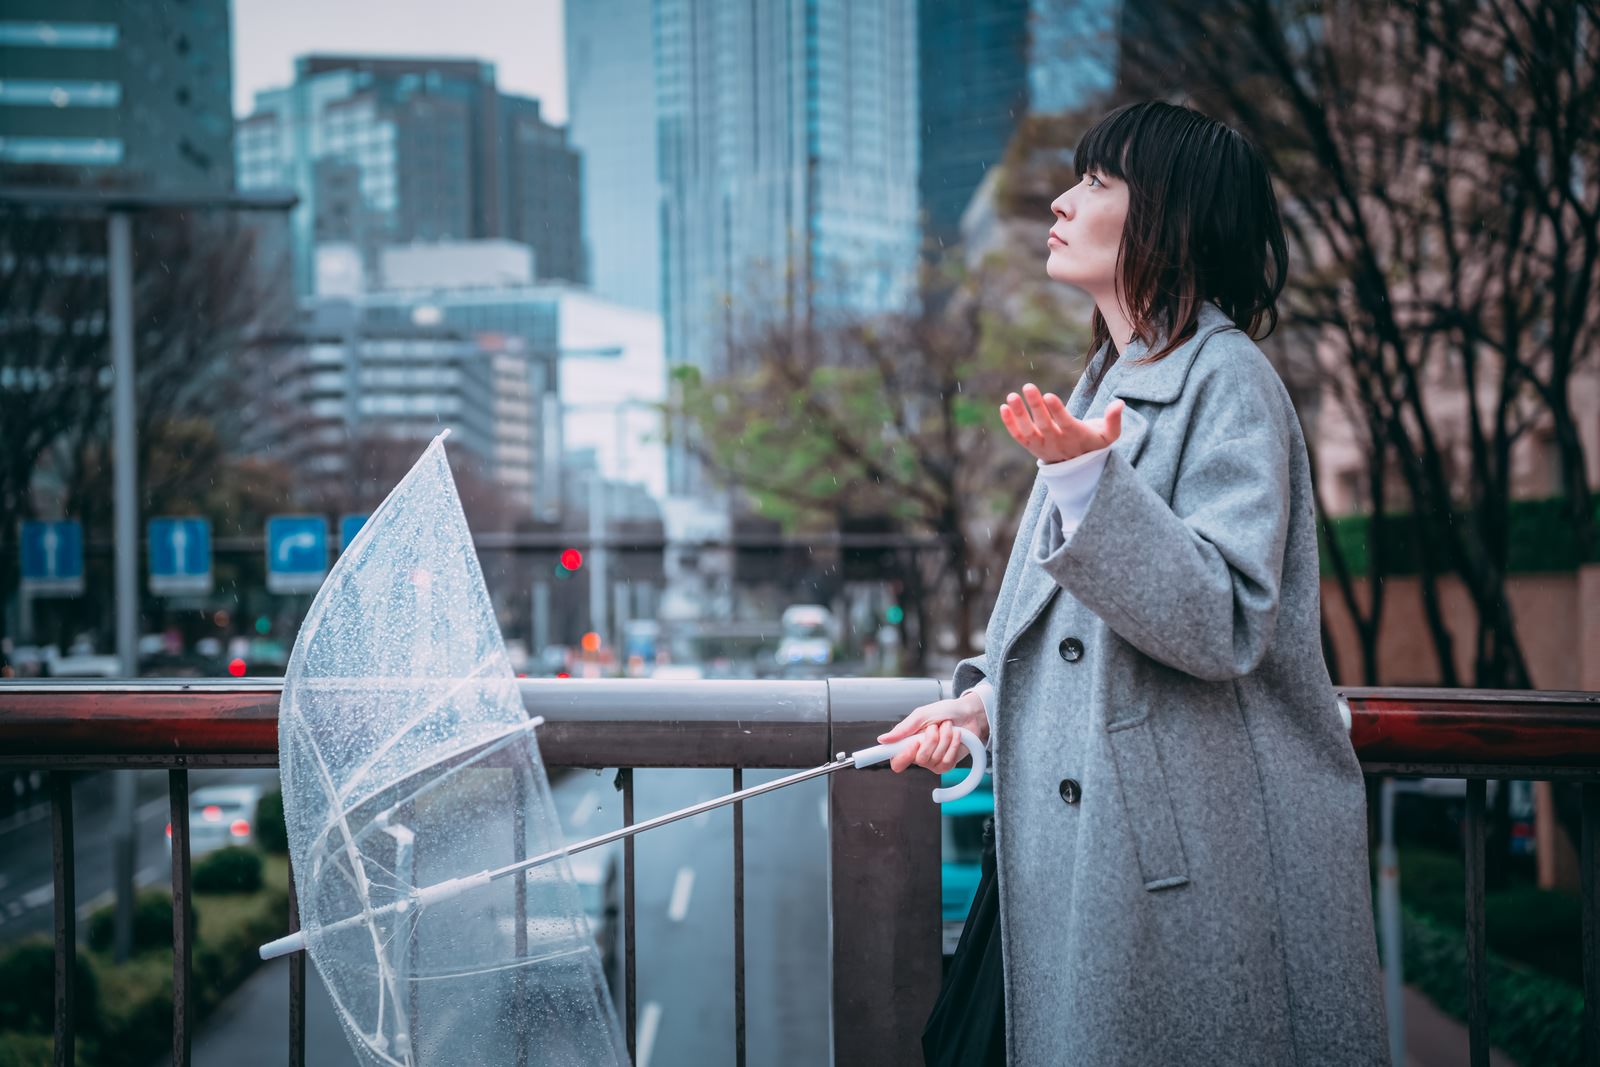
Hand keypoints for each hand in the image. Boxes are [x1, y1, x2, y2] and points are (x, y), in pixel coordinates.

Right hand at [876, 691, 988, 774]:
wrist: (969, 713)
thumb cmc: (944, 711)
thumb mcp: (921, 715)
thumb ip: (903, 729)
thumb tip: (882, 739)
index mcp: (908, 743)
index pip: (897, 761)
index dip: (902, 756)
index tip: (913, 744)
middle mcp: (919, 754)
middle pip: (918, 759)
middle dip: (931, 740)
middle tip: (935, 727)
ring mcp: (934, 761)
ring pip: (934, 758)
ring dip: (944, 738)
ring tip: (947, 727)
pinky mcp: (948, 764)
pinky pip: (947, 761)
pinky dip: (953, 744)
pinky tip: (956, 735)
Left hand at [1000, 382, 1122, 463]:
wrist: (1078, 467)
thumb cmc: (1094, 444)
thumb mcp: (1109, 436)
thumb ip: (1114, 420)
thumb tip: (1119, 403)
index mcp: (1075, 436)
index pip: (1065, 423)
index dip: (1057, 411)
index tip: (1048, 395)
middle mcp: (1056, 442)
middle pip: (1044, 425)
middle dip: (1035, 406)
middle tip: (1028, 386)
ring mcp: (1042, 445)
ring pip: (1027, 431)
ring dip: (1018, 415)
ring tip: (1011, 396)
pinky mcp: (1032, 446)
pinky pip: (1018, 436)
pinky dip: (1010, 424)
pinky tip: (1004, 407)